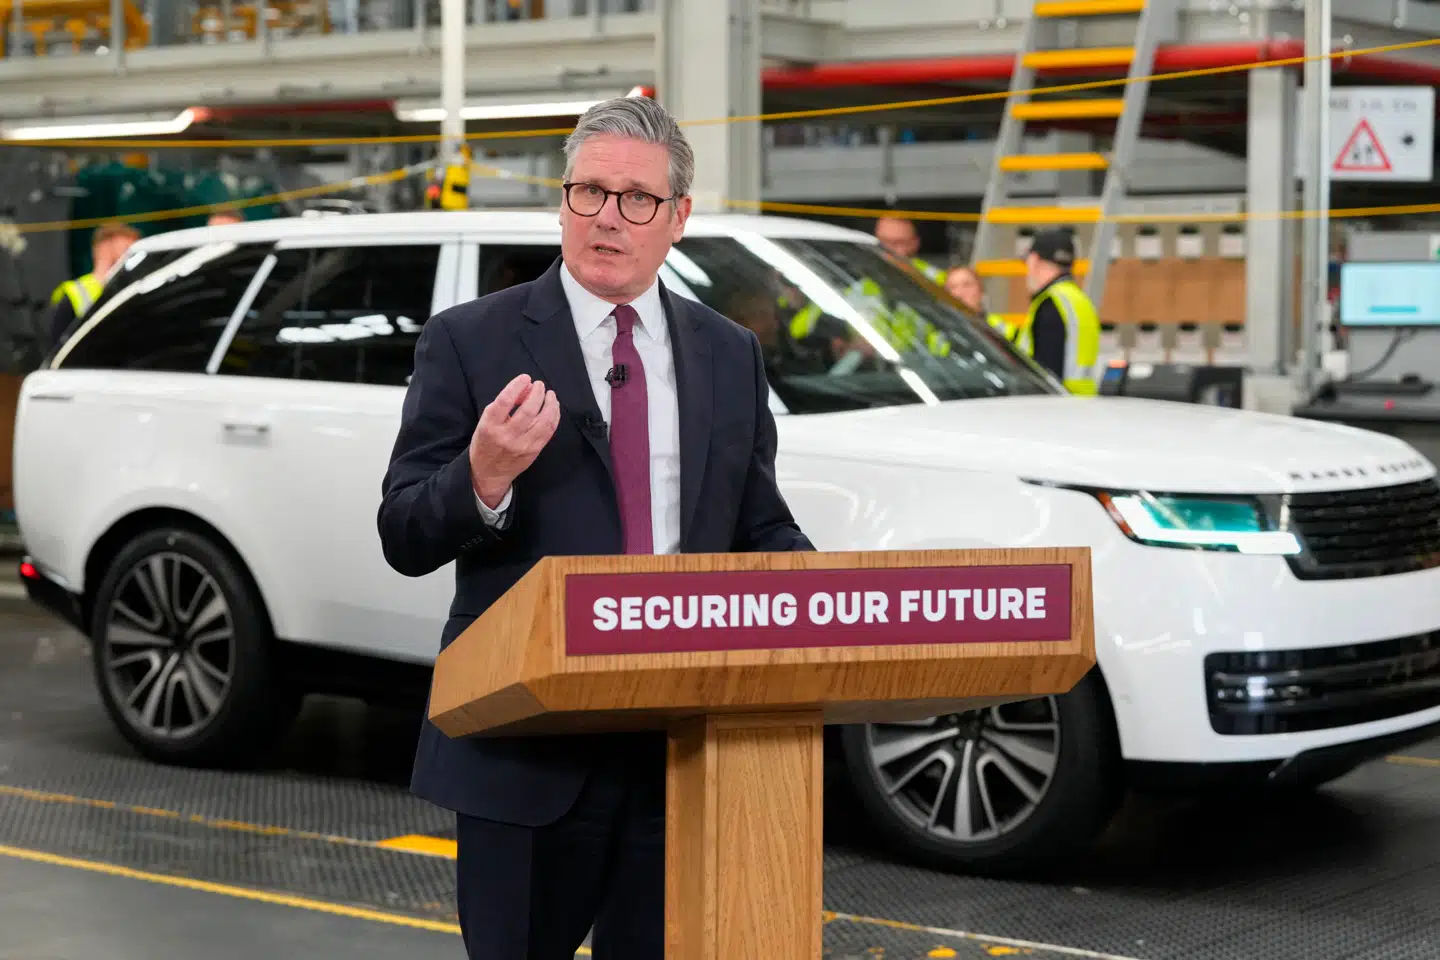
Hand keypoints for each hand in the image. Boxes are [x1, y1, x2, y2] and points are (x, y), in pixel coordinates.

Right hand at [470, 374, 559, 507]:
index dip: (517, 386)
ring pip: (543, 421)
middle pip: (527, 410)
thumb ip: (503, 406)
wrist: (489, 473)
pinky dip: (554, 416)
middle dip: (537, 393)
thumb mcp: (485, 422)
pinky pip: (549, 430)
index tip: (525, 378)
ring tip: (550, 394)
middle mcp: (507, 436)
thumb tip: (525, 389)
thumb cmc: (486, 443)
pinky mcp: (535, 450)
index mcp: (490, 426)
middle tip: (539, 385)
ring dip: (550, 404)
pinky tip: (553, 407)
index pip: (504, 401)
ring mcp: (523, 445)